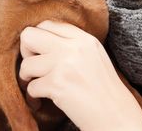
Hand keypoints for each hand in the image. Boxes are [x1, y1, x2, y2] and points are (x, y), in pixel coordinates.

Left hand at [19, 20, 141, 130]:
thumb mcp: (93, 57)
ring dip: (27, 79)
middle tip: (34, 68)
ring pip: (26, 64)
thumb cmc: (103, 90)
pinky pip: (31, 87)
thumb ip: (72, 45)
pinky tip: (40, 103)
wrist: (116, 116)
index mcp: (84, 38)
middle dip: (25, 53)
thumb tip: (41, 41)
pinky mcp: (57, 84)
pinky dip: (32, 98)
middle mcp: (74, 47)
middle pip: (29, 35)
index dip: (38, 40)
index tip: (40, 55)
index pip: (48, 24)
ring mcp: (65, 64)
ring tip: (38, 87)